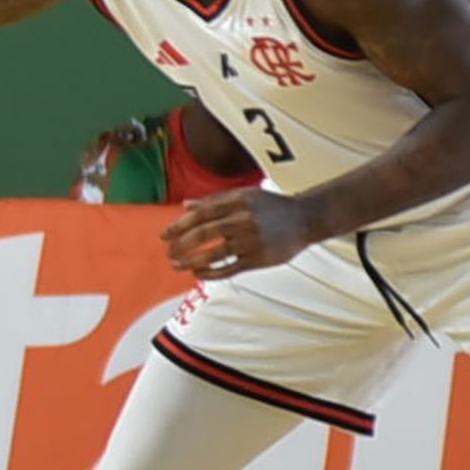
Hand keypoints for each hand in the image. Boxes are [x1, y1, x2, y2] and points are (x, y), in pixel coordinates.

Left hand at [160, 188, 322, 277]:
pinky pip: (229, 268)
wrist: (305, 218)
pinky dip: (211, 273)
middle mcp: (243, 220)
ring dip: (191, 261)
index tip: (164, 235)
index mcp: (237, 201)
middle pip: (203, 233)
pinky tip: (198, 273)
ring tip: (177, 265)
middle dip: (181, 244)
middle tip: (168, 252)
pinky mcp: (258, 259)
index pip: (201, 214)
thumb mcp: (244, 195)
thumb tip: (185, 205)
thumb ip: (214, 200)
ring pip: (214, 254)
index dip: (179, 225)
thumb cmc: (271, 206)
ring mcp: (250, 240)